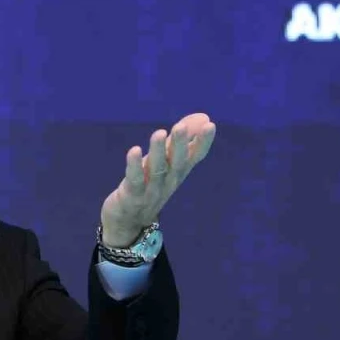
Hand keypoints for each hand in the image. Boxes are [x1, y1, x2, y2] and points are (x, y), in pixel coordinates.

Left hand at [99, 112, 215, 247]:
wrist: (129, 222)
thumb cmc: (150, 186)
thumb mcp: (167, 162)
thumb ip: (181, 140)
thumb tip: (204, 117)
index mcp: (178, 172)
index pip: (194, 157)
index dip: (202, 142)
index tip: (210, 125)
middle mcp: (168, 181)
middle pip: (176, 162)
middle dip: (179, 144)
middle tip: (181, 126)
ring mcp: (151, 191)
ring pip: (157, 170)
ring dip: (158, 151)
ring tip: (159, 132)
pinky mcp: (132, 196)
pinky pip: (135, 180)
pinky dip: (135, 166)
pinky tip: (134, 150)